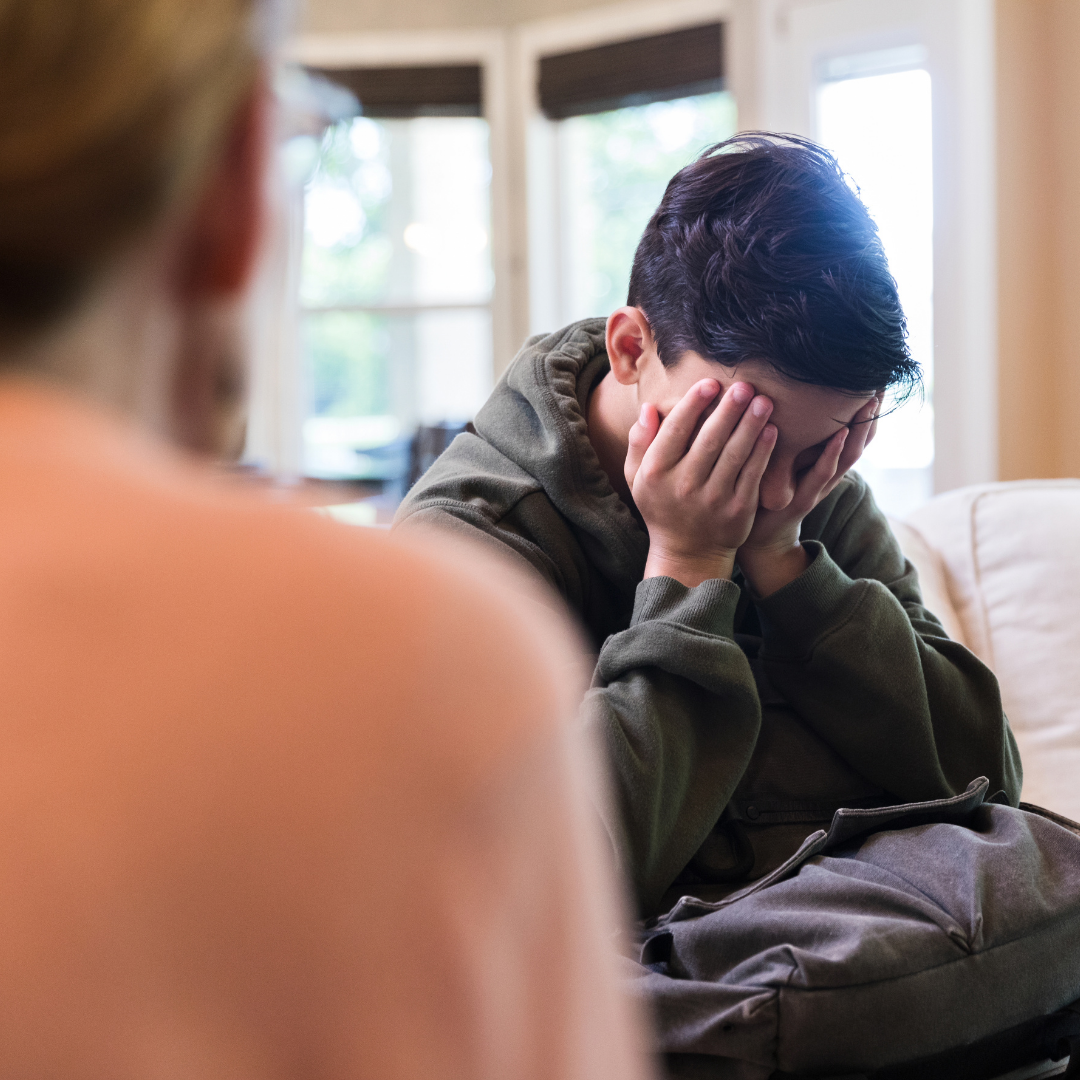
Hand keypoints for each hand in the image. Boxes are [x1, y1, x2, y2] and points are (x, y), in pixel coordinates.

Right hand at [625, 379, 776, 586]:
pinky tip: (771, 430)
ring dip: (751, 425)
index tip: (710, 382)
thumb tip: (649, 407)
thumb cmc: (662, 504)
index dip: (693, 405)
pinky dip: (763, 452)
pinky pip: (752, 475)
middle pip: (709, 440)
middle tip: (744, 385)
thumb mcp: (637, 477)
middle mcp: (683, 486)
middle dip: (729, 410)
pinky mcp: (738, 510)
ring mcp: (713, 500)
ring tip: (763, 401)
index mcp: (656, 474)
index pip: (676, 431)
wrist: (687, 552)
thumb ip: (639, 442)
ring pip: (734, 455)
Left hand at [737, 394, 881, 595]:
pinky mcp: (803, 500)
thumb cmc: (763, 490)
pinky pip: (821, 474)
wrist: (755, 538)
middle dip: (871, 412)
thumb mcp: (781, 456)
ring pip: (847, 455)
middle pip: (859, 439)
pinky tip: (840, 434)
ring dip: (860, 428)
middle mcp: (827, 472)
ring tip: (870, 402)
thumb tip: (781, 389)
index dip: (867, 407)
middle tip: (882, 382)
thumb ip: (788, 430)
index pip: (854, 430)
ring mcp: (817, 487)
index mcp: (824, 460)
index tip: (875, 377)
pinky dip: (832, 454)